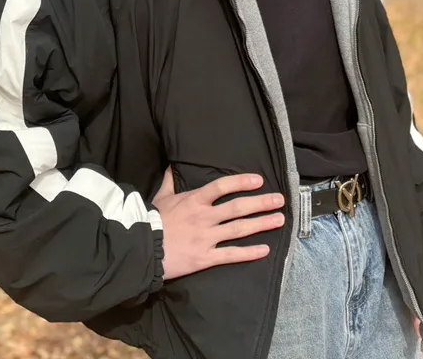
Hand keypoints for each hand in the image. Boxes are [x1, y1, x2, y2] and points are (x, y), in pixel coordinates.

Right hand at [152, 166, 284, 280]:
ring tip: (279, 219)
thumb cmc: (152, 221)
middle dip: (261, 203)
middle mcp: (204, 217)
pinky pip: (231, 254)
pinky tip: (265, 250)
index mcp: (194, 200)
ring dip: (261, 224)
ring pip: (239, 229)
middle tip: (279, 200)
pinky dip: (249, 252)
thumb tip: (171, 166)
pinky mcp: (205, 257)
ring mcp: (206, 237)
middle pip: (238, 207)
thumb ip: (169, 181)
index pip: (222, 187)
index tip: (259, 180)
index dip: (241, 182)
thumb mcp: (161, 197)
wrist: (142, 249)